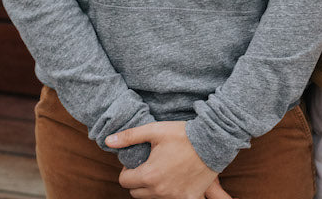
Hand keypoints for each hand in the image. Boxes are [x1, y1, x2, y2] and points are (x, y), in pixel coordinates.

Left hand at [106, 121, 234, 198]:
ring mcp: (174, 197)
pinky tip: (176, 181)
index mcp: (148, 175)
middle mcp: (159, 191)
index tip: (137, 161)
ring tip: (162, 169)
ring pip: (152, 198)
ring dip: (152, 187)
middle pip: (136, 192)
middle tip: (149, 164)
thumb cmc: (183, 134)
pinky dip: (172, 194)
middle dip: (138, 180)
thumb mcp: (155, 130)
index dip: (127, 169)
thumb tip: (108, 141)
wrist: (213, 140)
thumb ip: (130, 136)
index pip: (124, 181)